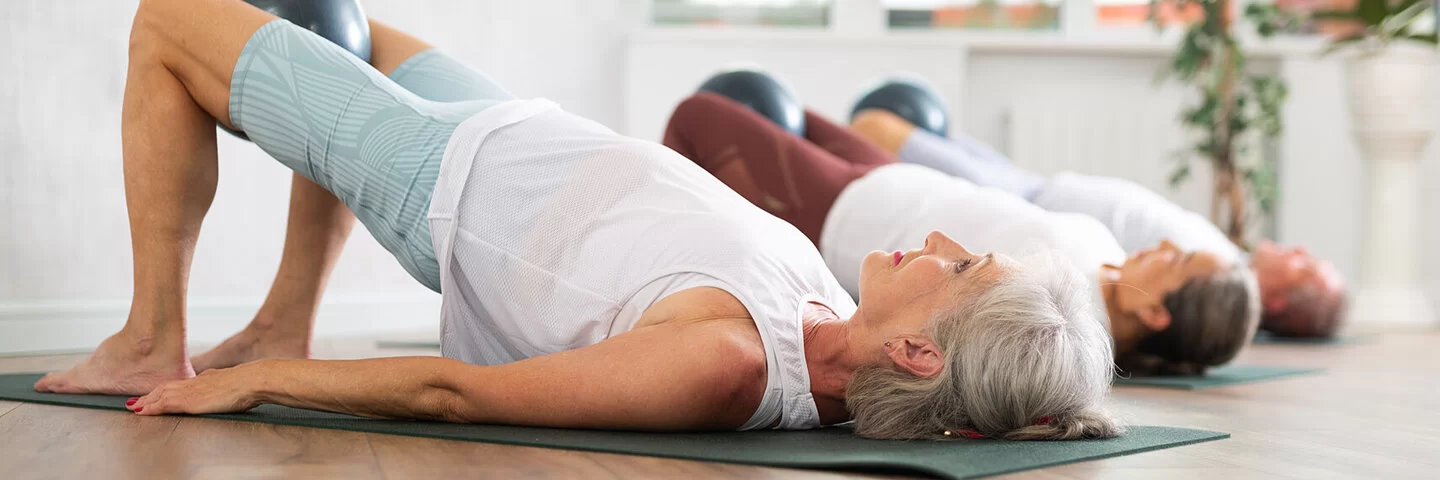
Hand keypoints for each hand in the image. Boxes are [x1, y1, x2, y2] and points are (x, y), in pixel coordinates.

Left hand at [127, 362, 265, 415]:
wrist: (251, 381)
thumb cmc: (249, 384)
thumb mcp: (234, 383)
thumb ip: (223, 386)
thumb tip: (224, 391)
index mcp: (206, 378)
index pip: (179, 384)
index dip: (165, 389)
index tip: (156, 393)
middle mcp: (194, 382)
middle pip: (165, 387)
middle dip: (149, 394)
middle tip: (136, 400)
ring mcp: (190, 391)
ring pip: (160, 394)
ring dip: (145, 400)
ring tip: (134, 406)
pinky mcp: (188, 401)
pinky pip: (163, 404)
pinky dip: (151, 407)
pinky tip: (142, 411)